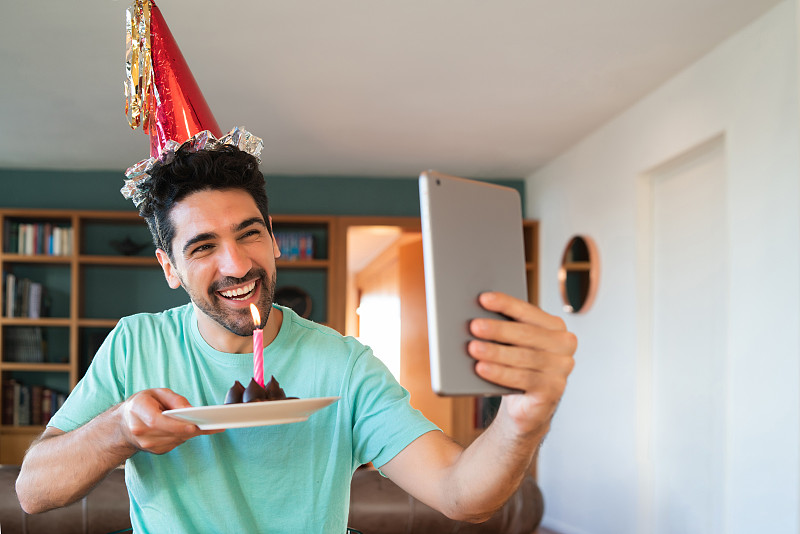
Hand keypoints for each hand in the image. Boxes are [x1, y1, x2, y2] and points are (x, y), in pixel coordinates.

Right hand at [118, 388, 221, 454]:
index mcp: (137, 411)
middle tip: (213, 423)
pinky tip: (193, 429)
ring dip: (191, 432)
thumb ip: (174, 399)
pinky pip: (176, 444)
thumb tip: (190, 409)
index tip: (194, 426)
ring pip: (176, 439)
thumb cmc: (142, 404)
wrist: (124, 424)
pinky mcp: (155, 451)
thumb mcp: (156, 393)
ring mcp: (146, 444)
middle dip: (192, 428)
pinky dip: (185, 436)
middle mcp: (140, 431)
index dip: (176, 425)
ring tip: (208, 424)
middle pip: (170, 433)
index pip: (156, 422)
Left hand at [468, 292, 576, 437]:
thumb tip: (478, 317)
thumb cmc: (517, 366)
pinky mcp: (554, 389)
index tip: (483, 299)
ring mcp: (562, 368)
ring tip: (473, 348)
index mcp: (555, 326)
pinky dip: (499, 373)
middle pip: (526, 334)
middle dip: (498, 329)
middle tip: (474, 326)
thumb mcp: (513, 345)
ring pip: (523, 357)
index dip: (506, 304)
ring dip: (495, 352)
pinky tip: (482, 368)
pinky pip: (523, 379)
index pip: (528, 311)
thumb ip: (505, 329)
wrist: (527, 404)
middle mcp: (564, 345)